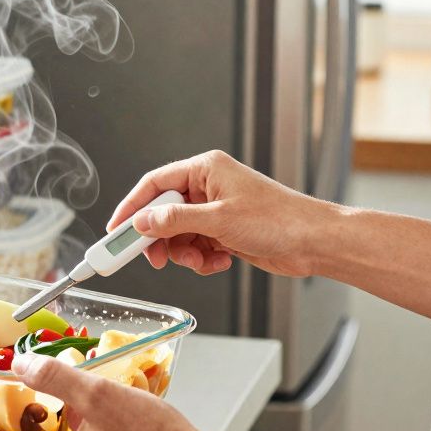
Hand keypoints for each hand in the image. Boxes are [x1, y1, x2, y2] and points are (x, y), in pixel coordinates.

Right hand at [109, 149, 333, 277]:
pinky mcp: (225, 231)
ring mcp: (216, 209)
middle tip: (154, 259)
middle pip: (163, 212)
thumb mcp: (218, 220)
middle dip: (161, 239)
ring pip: (179, 234)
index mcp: (206, 169)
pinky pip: (197, 246)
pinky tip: (220, 261)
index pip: (154, 184)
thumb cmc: (279, 219)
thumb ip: (175, 220)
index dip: (132, 208)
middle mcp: (209, 186)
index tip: (115, 230)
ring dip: (185, 253)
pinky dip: (202, 259)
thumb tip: (141, 223)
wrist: (314, 242)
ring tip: (201, 261)